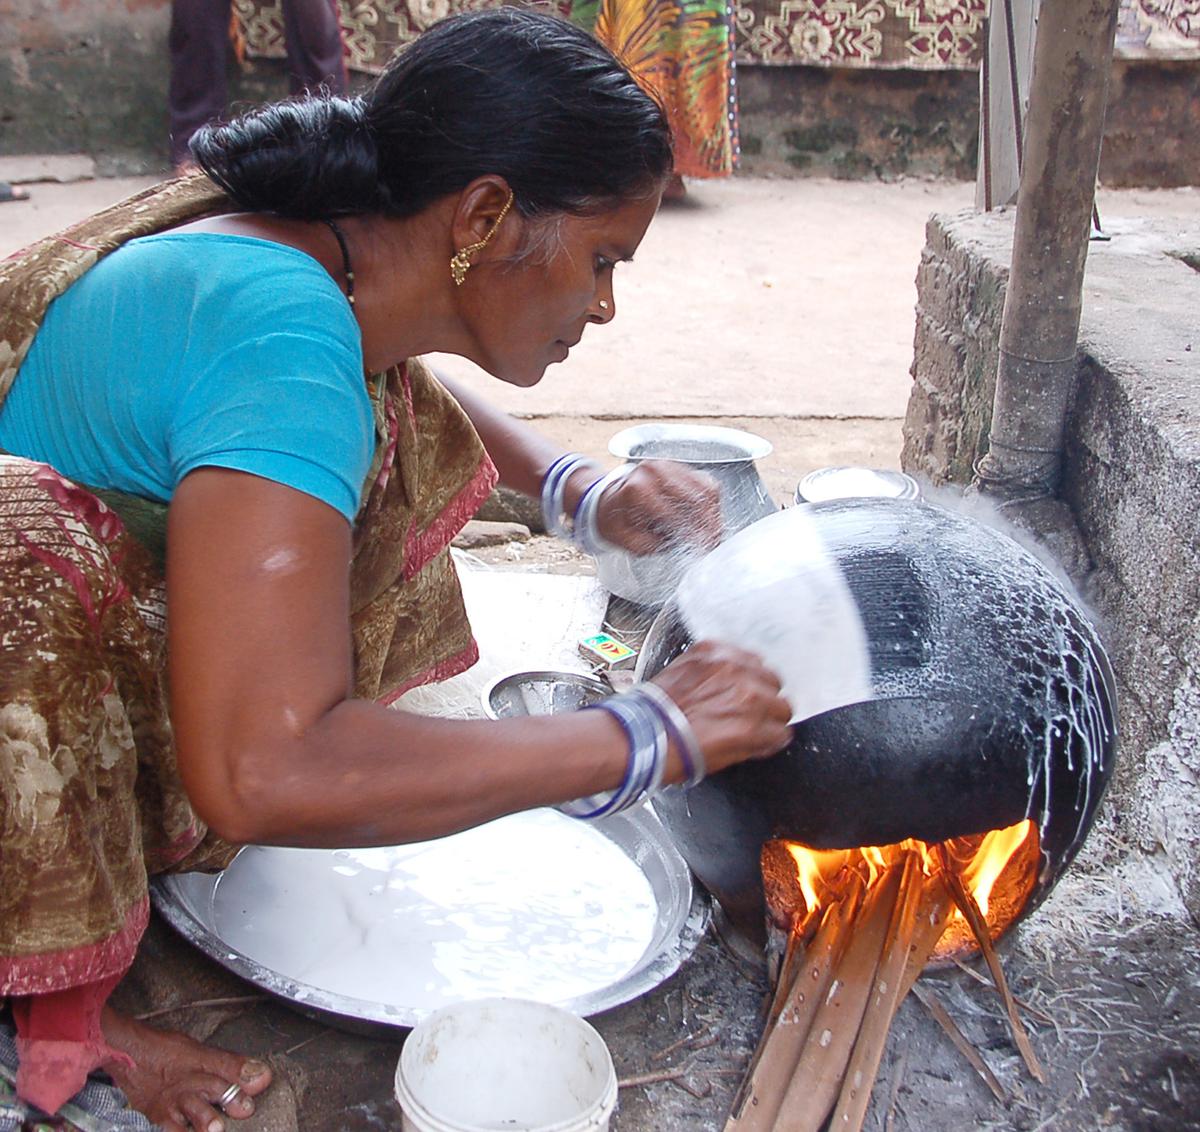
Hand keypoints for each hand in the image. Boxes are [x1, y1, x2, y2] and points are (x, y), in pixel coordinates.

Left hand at [593, 460, 721, 554]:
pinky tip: (710, 519)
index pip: (675, 513)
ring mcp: (669, 465)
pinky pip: (706, 483)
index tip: (703, 549)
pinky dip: (712, 503)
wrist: (608, 496)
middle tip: (715, 543)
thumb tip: (679, 545)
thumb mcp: (624, 539)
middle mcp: (655, 471)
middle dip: (710, 524)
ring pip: (706, 488)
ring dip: (714, 513)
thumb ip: (650, 545)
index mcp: (638, 488)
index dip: (692, 534)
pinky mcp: (680, 466)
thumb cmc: (615, 518)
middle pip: (696, 497)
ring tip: (715, 534)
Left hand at [649, 640, 792, 778]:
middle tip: (750, 714)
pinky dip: (735, 663)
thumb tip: (768, 737)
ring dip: (756, 683)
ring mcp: (728, 667)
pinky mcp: (710, 650)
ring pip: (765, 671)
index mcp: (752, 725)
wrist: (642, 730)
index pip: (783, 729)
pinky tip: (722, 676)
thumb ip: (754, 745)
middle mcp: (746, 692)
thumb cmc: (674, 749)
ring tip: (736, 693)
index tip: (765, 733)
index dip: (772, 733)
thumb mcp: (725, 759)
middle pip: (780, 699)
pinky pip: (739, 651)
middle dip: (768, 710)